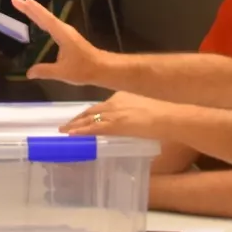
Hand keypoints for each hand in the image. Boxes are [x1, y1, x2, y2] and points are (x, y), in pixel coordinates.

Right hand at [12, 0, 106, 84]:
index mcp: (62, 34)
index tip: (22, 0)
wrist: (102, 68)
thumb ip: (45, 71)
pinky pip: (51, 25)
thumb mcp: (62, 72)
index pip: (44, 19)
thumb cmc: (84, 69)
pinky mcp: (68, 37)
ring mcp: (66, 32)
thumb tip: (29, 73)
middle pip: (44, 16)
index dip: (32, 10)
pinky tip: (38, 21)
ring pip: (48, 19)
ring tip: (24, 5)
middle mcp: (63, 30)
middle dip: (29, 7)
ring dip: (36, 12)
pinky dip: (42, 20)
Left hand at [60, 91, 177, 139]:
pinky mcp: (115, 125)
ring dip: (74, 125)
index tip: (80, 118)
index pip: (100, 105)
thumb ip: (133, 115)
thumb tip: (132, 123)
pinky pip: (93, 128)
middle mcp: (114, 102)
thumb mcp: (143, 110)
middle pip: (90, 110)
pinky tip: (72, 134)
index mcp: (121, 97)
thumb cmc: (162, 115)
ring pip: (89, 119)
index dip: (88, 113)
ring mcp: (113, 114)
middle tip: (65, 126)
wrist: (168, 117)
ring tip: (63, 131)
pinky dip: (81, 131)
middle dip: (77, 118)